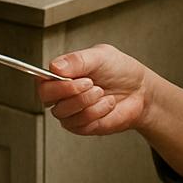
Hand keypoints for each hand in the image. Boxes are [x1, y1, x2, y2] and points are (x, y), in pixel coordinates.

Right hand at [36, 43, 154, 135]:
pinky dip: (96, 112)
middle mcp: (63, 93)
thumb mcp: (100, 56)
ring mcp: (71, 111)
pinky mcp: (82, 126)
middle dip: (69, 90)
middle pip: (45, 97)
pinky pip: (79, 123)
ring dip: (86, 101)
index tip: (63, 75)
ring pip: (62, 112)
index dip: (49, 79)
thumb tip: (55, 66)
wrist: (140, 91)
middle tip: (89, 82)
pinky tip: (106, 104)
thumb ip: (77, 60)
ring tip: (102, 92)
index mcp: (63, 73)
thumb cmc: (121, 71)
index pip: (41, 79)